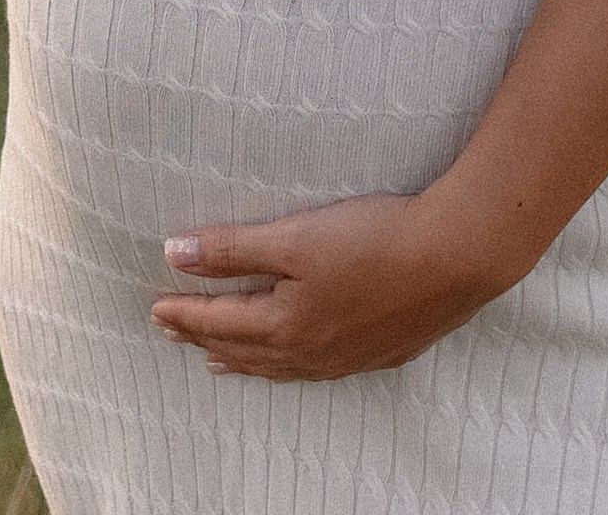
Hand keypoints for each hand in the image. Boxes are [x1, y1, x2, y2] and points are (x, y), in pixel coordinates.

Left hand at [151, 190, 494, 380]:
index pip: (219, 322)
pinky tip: (291, 360)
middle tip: (173, 332)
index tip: (153, 307)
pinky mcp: (376, 352)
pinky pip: (313, 369)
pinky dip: (285, 366)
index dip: (185, 313)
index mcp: (286, 325)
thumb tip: (175, 253)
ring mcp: (345, 358)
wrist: (454, 258)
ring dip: (242, 359)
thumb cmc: (373, 241)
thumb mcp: (295, 237)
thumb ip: (233, 248)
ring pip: (278, 366)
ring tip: (217, 360)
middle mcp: (311, 353)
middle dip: (204, 338)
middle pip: (244, 349)